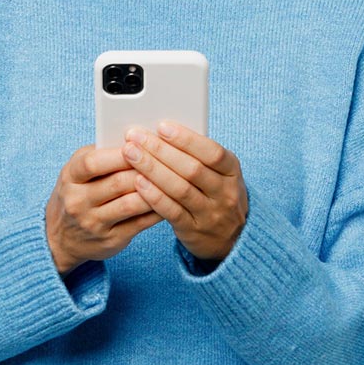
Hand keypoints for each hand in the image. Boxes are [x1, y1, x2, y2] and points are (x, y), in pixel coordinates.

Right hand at [45, 145, 163, 276]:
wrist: (59, 238)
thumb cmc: (76, 193)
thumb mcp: (77, 171)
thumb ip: (101, 155)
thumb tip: (138, 139)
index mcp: (70, 177)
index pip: (93, 163)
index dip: (119, 154)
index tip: (141, 143)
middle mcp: (78, 201)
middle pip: (117, 183)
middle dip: (144, 169)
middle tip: (168, 158)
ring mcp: (93, 223)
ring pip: (131, 204)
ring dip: (155, 190)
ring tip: (173, 177)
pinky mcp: (110, 240)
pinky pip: (139, 223)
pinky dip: (157, 210)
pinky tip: (170, 199)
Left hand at [121, 122, 248, 262]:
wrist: (231, 238)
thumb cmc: (216, 193)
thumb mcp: (220, 173)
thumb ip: (198, 155)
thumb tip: (162, 131)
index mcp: (232, 171)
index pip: (212, 152)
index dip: (187, 139)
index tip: (162, 126)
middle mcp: (225, 193)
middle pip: (192, 169)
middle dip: (160, 150)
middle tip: (135, 137)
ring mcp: (210, 214)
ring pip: (180, 189)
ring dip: (152, 169)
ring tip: (131, 154)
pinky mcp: (194, 231)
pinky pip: (172, 212)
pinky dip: (154, 196)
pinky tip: (138, 182)